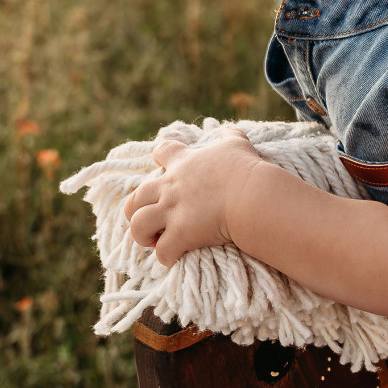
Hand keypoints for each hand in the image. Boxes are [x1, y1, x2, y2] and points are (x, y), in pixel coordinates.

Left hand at [123, 131, 263, 265]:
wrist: (252, 195)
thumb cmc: (245, 170)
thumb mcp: (238, 146)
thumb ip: (230, 136)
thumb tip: (229, 130)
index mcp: (183, 163)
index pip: (161, 152)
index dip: (159, 158)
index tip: (162, 166)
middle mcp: (170, 187)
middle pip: (135, 197)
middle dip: (137, 210)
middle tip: (152, 219)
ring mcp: (172, 211)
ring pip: (138, 225)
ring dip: (143, 235)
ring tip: (155, 241)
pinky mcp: (180, 234)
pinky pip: (163, 251)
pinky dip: (166, 257)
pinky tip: (173, 258)